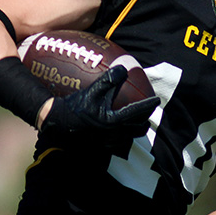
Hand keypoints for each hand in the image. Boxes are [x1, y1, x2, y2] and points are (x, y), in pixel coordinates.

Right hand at [40, 65, 159, 145]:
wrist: (59, 122)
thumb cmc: (76, 106)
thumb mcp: (92, 90)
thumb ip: (108, 80)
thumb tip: (123, 69)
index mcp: (114, 120)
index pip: (137, 111)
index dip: (148, 105)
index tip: (156, 99)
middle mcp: (113, 133)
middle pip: (138, 129)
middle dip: (145, 121)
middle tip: (147, 112)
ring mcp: (107, 141)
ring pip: (129, 137)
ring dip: (135, 129)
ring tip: (137, 122)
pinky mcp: (100, 146)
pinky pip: (118, 142)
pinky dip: (124, 136)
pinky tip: (120, 130)